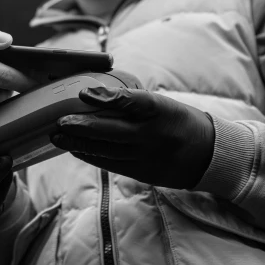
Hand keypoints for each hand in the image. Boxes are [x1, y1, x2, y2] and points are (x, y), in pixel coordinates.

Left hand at [50, 87, 214, 188]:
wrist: (207, 155)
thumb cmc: (177, 122)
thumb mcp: (161, 104)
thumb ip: (131, 102)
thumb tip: (94, 96)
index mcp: (159, 110)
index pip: (132, 100)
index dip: (105, 96)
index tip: (83, 93)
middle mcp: (152, 133)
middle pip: (111, 130)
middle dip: (81, 127)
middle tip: (59, 122)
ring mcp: (146, 155)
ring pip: (106, 150)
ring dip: (79, 143)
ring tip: (58, 136)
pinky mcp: (142, 171)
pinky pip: (110, 163)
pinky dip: (91, 155)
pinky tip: (75, 149)